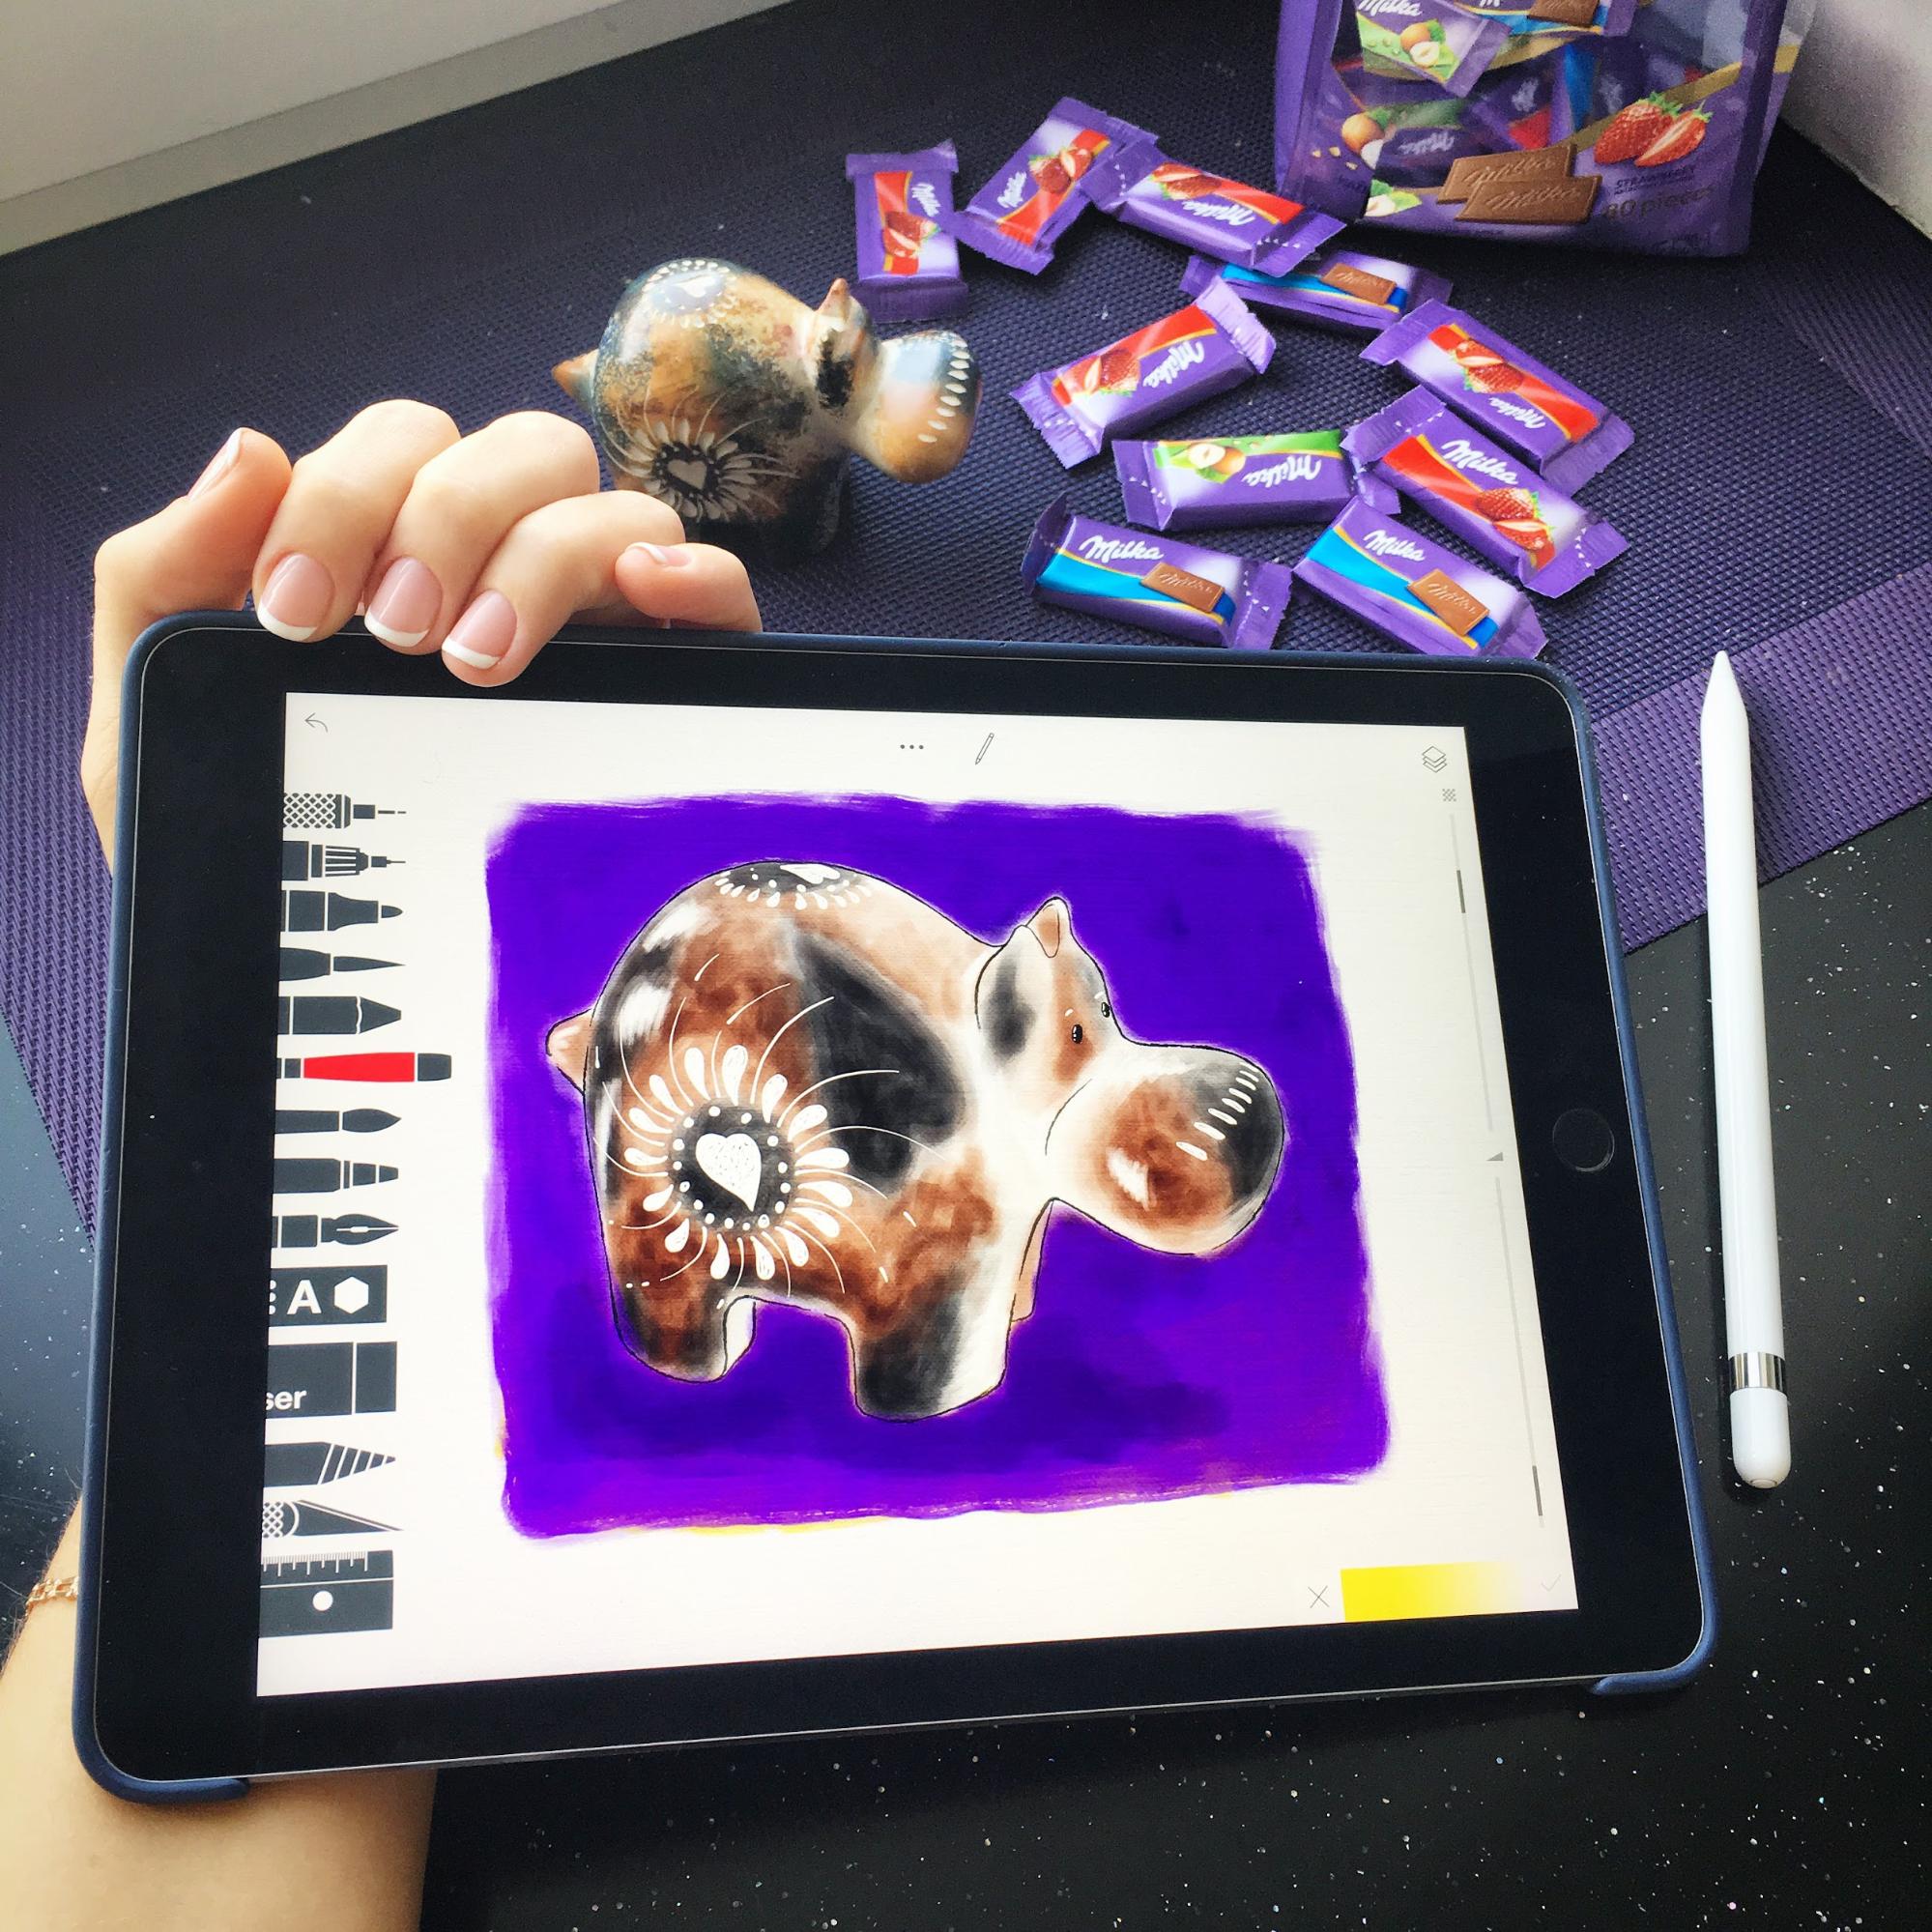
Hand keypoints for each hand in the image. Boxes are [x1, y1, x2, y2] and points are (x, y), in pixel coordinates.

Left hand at [81, 402, 761, 853]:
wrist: (333, 991)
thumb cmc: (256, 839)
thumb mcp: (174, 714)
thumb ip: (158, 576)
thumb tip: (251, 451)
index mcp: (397, 547)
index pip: (403, 444)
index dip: (345, 495)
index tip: (294, 611)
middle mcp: (506, 565)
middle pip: (521, 449)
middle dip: (445, 518)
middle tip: (394, 635)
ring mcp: (599, 621)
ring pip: (613, 506)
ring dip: (543, 559)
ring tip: (478, 663)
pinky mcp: (676, 683)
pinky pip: (717, 588)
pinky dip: (692, 568)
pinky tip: (642, 592)